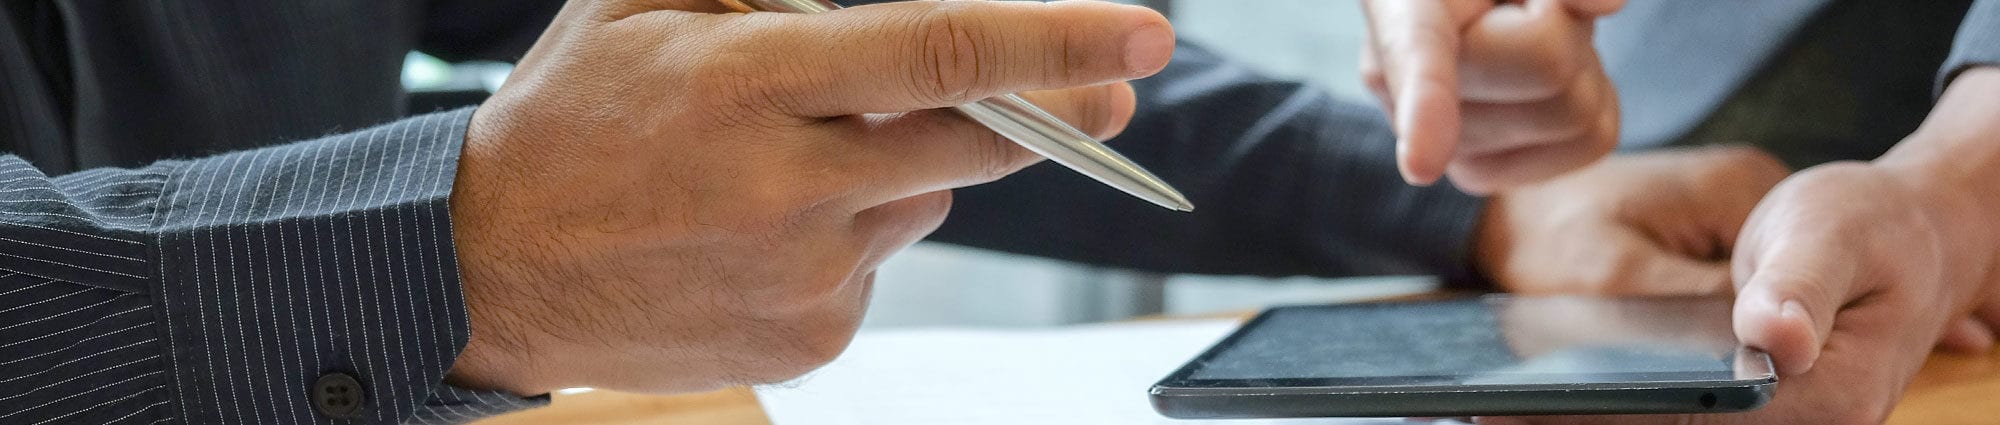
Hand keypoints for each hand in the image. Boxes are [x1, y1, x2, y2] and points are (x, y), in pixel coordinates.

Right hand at [441, 0, 1173, 394]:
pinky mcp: (811, 340)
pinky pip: (880, 264)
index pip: (936, 52)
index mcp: (746, 85)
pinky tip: (771, 226)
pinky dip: (857, 232)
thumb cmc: (575, 116)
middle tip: (1113, 89)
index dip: (1053, 39)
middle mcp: (784, 188)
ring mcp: (802, 277)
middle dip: (1059, 112)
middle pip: (971, 142)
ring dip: (903, 165)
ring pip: (923, 199)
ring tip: (794, 160)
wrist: (493, 272)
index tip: (1143, 31)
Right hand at [1360, 0, 1622, 192]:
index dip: (1426, 108)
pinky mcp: (1485, 174)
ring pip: (1577, 109)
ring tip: (1529, 38)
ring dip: (1579, 61)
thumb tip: (1607, 4)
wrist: (1463, 4)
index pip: (1418, 56)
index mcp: (1402, 12)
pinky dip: (1595, 98)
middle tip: (1525, 6)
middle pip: (1548, 63)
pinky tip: (1542, 81)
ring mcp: (1439, 145)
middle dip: (1563, 22)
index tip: (1422, 165)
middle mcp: (1400, 91)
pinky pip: (1592, 140)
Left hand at [1476, 68, 1999, 424]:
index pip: (1711, 418)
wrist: (1903, 227)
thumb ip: (1798, 285)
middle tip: (1497, 410)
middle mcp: (1812, 423)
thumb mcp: (1828, 227)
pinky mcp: (1759, 407)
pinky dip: (1632, 401)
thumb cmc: (1869, 220)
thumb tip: (1774, 340)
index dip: (1624, 412)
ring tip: (1507, 406)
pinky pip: (1688, 412)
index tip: (1536, 406)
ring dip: (1609, 411)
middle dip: (1603, 415)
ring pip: (1682, 423)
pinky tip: (1553, 394)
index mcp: (1831, 392)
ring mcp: (1784, 420)